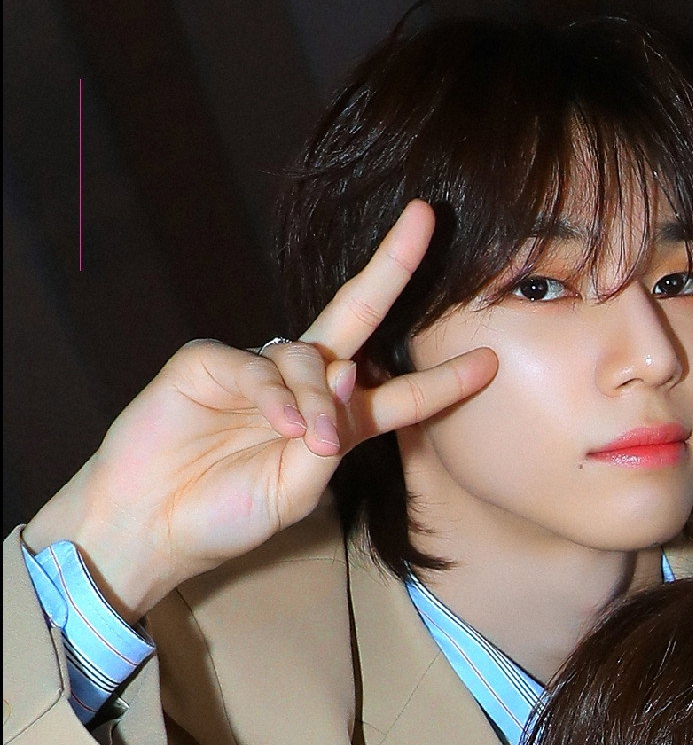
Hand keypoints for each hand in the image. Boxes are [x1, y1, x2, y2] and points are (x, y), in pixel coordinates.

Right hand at [30, 200, 498, 616]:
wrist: (150, 526)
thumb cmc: (226, 515)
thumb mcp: (298, 493)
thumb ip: (335, 438)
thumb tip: (352, 368)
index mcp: (337, 422)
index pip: (401, 394)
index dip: (444, 380)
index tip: (491, 362)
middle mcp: (303, 386)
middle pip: (357, 314)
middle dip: (392, 265)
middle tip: (426, 218)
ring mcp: (257, 370)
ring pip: (308, 357)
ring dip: (317, 399)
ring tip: (309, 440)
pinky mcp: (209, 362)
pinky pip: (258, 366)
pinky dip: (276, 395)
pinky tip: (280, 424)